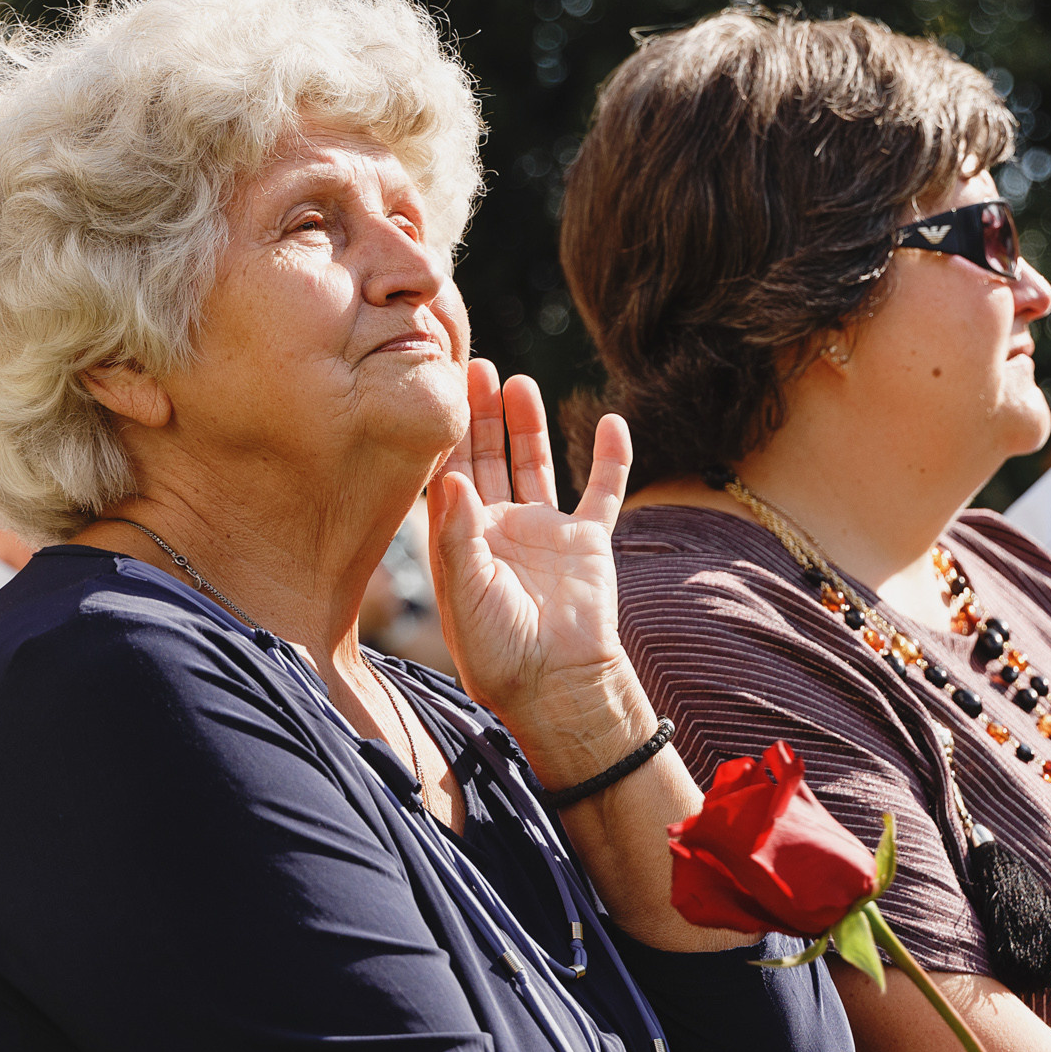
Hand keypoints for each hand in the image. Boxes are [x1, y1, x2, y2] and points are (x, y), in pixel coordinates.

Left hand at [428, 359, 643, 773]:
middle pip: (488, 457)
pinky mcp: (588, 541)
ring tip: (519, 382)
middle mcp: (500, 529)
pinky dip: (610, 456)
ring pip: (536, 463)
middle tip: (476, 366)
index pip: (449, 474)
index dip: (444, 433)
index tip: (438, 389)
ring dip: (529, 424)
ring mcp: (546, 532)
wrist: (557, 685)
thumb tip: (448, 476)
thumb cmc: (499, 650)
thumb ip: (456, 534)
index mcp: (462, 541)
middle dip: (480, 414)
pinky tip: (612, 422)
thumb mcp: (465, 591)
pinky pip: (603, 490)